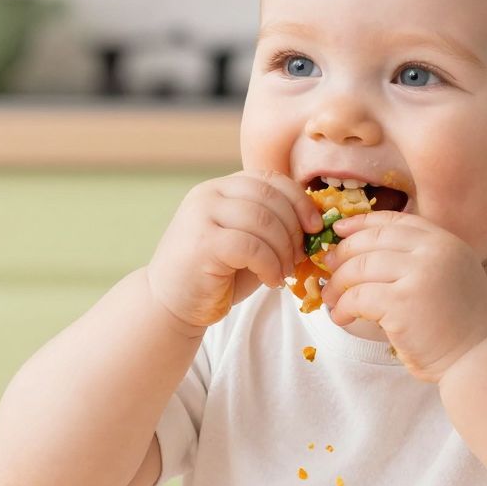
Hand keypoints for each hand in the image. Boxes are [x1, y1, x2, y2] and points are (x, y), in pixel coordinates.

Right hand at [146, 171, 320, 331]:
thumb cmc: (216, 275)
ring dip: (284, 250)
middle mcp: (208, 193)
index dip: (299, 200)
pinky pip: (252, 246)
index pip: (270, 179)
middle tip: (298, 258)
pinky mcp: (202, 243)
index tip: (315, 226)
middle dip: (294, 229)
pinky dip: (270, 265)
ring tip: (284, 272)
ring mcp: (202, 215)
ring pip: (264, 221)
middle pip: (270, 197)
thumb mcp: (247, 240)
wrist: (171, 305)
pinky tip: (271, 280)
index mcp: (221, 187)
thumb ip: (271, 223)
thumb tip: (314, 219)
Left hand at [321, 211, 486, 380]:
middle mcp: (434, 252)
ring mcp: (419, 276)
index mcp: (445, 242)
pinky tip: (341, 317)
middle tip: (328, 268)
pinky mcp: (402, 304)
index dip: (361, 223)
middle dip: (342, 253)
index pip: (394, 222)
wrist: (480, 358)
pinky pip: (358, 297)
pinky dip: (342, 307)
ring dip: (338, 284)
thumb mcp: (449, 277)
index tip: (339, 231)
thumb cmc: (460, 325)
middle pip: (371, 240)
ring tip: (331, 298)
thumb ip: (418, 260)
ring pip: (359, 267)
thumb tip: (361, 253)